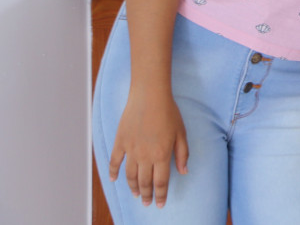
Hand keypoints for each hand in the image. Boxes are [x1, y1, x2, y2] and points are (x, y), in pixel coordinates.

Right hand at [108, 87, 188, 207]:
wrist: (149, 96)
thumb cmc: (169, 112)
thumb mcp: (181, 133)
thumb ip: (182, 154)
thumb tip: (183, 171)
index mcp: (162, 155)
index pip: (161, 182)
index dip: (161, 195)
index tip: (160, 204)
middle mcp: (145, 156)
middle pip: (144, 182)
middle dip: (147, 195)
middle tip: (147, 202)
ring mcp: (130, 150)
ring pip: (130, 176)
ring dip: (132, 187)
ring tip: (135, 194)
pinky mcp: (120, 142)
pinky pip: (114, 162)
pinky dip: (113, 173)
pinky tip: (114, 180)